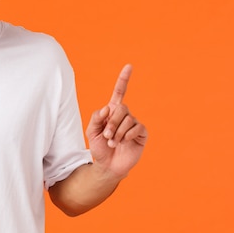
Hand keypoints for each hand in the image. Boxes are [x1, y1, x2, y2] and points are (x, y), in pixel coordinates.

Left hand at [86, 64, 147, 178]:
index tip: (129, 66)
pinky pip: (137, 128)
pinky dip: (127, 136)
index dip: (124, 79)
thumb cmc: (99, 147)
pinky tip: (124, 143)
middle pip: (122, 108)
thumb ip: (96, 117)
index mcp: (113, 111)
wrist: (107, 166)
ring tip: (113, 143)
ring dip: (118, 133)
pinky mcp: (141, 134)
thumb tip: (108, 107)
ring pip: (128, 120)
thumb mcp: (91, 131)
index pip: (120, 92)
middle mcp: (125, 115)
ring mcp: (134, 124)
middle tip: (106, 137)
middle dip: (112, 124)